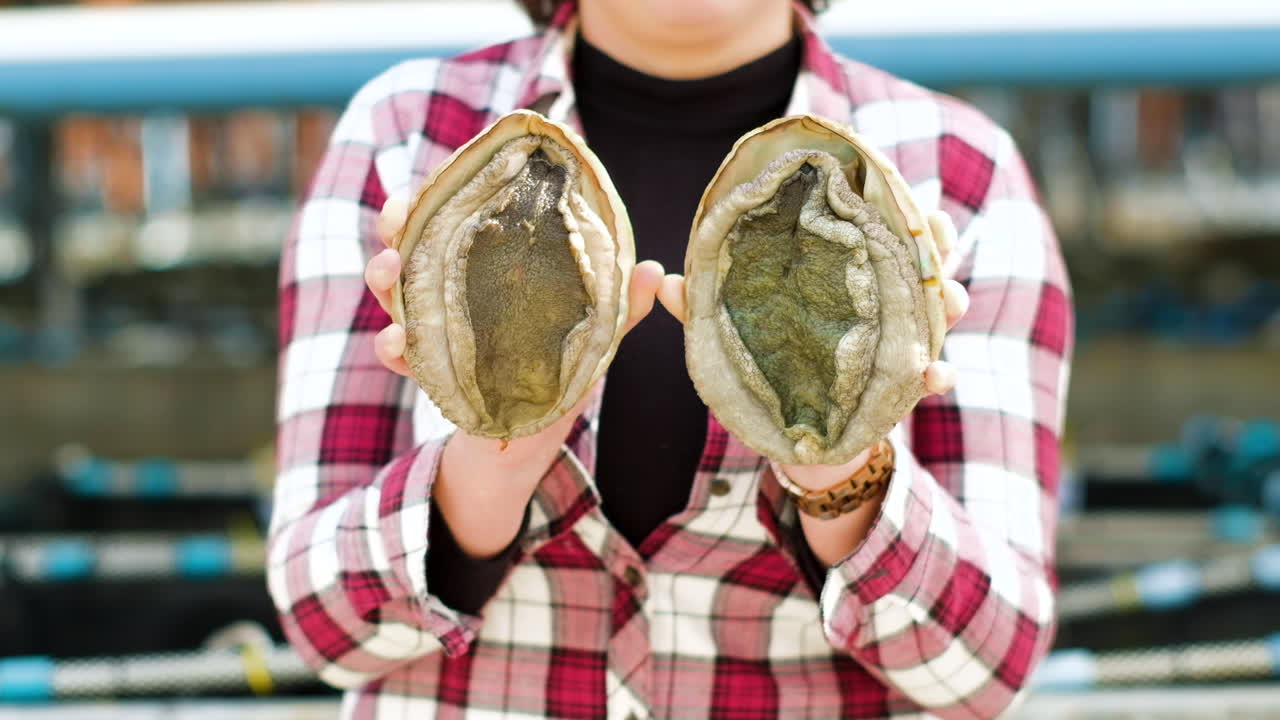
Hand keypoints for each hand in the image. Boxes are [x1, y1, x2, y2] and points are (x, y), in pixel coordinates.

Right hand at [364, 190, 665, 377]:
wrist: (534, 434)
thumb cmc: (563, 367)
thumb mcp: (593, 333)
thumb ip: (620, 305)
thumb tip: (654, 270)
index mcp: (489, 268)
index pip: (456, 217)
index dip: (437, 197)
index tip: (431, 185)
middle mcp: (454, 290)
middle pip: (412, 244)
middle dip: (396, 229)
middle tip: (397, 225)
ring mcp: (436, 328)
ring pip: (394, 292)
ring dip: (384, 279)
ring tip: (389, 271)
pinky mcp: (430, 370)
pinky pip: (398, 353)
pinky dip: (392, 345)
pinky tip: (397, 340)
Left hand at [655, 210, 968, 485]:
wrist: (795, 435)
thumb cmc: (768, 365)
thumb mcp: (734, 333)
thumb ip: (702, 308)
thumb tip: (660, 280)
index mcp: (843, 276)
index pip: (875, 230)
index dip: (896, 208)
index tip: (905, 192)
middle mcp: (881, 302)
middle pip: (922, 260)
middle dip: (938, 245)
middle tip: (940, 233)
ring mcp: (898, 341)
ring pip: (939, 311)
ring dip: (951, 302)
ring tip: (953, 301)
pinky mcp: (901, 384)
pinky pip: (933, 375)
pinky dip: (939, 373)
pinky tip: (935, 375)